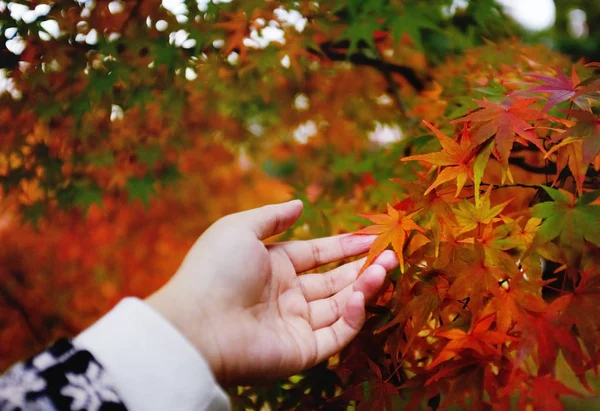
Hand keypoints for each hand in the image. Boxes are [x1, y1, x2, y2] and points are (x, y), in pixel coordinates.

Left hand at [146, 200, 396, 384]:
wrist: (197, 324)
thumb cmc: (216, 270)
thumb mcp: (240, 229)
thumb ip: (272, 217)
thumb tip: (299, 204)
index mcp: (273, 267)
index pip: (316, 255)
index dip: (343, 245)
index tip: (370, 237)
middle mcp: (287, 295)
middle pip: (333, 280)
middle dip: (362, 266)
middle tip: (391, 253)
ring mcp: (296, 324)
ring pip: (341, 306)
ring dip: (365, 286)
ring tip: (386, 267)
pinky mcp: (302, 350)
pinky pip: (337, 333)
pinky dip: (354, 316)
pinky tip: (361, 294)